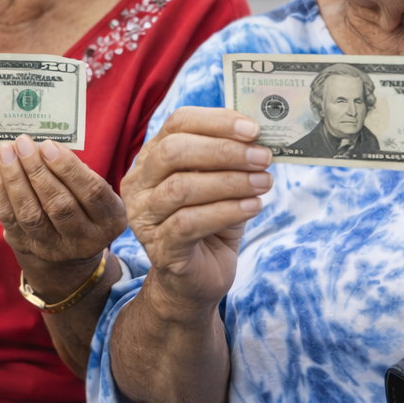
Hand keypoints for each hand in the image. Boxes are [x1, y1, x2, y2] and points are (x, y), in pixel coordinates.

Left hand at [0, 135, 125, 301]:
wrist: (67, 256)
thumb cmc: (82, 208)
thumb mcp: (94, 194)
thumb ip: (77, 172)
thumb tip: (44, 148)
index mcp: (109, 221)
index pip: (92, 193)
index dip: (69, 168)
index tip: (49, 145)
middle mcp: (84, 239)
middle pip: (60, 206)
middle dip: (38, 171)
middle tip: (24, 144)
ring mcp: (53, 248)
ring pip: (32, 214)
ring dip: (16, 179)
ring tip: (7, 152)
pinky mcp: (26, 247)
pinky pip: (9, 218)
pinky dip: (1, 190)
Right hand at [120, 108, 272, 314]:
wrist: (198, 281)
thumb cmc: (211, 226)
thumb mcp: (222, 185)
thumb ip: (231, 159)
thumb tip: (260, 137)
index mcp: (151, 159)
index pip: (176, 124)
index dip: (215, 121)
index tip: (253, 129)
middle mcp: (139, 184)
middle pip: (172, 152)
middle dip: (223, 151)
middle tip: (262, 156)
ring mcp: (144, 217)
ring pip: (181, 187)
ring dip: (230, 182)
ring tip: (264, 183)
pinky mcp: (159, 247)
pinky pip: (189, 223)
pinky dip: (226, 211)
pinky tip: (253, 207)